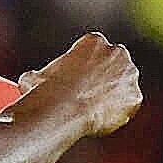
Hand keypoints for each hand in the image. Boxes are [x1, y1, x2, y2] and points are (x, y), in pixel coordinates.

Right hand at [16, 35, 141, 139]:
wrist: (62, 110)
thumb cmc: (45, 92)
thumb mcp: (34, 78)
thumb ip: (38, 76)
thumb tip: (28, 81)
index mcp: (93, 42)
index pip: (95, 51)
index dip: (86, 67)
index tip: (78, 81)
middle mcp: (116, 53)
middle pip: (115, 64)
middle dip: (107, 77)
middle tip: (91, 95)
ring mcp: (129, 75)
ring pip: (124, 85)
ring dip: (115, 95)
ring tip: (97, 110)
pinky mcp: (134, 97)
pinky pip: (128, 106)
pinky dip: (119, 114)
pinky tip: (103, 120)